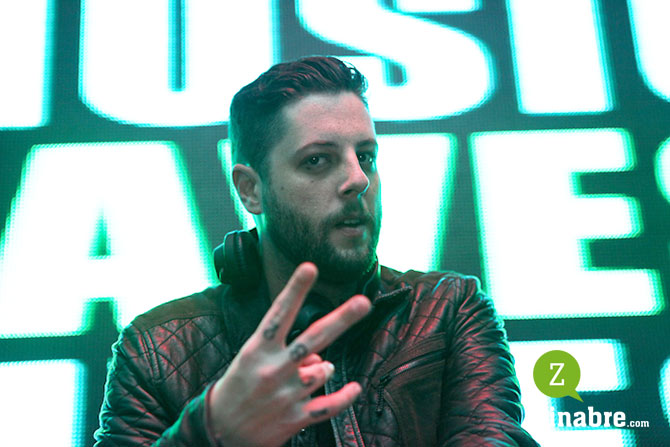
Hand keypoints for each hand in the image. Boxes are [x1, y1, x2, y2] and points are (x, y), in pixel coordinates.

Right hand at [209, 262, 371, 446]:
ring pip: (324, 370)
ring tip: (303, 376)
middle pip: (314, 338)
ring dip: (321, 369)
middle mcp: (273, 369)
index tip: (310, 267)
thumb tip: (320, 356)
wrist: (221, 430)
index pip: (279, 313)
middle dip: (341, 319)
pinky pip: (330, 404)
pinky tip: (354, 387)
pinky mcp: (295, 418)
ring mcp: (286, 394)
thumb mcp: (251, 358)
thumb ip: (286, 350)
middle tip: (362, 302)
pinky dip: (345, 396)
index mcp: (257, 349)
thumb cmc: (240, 385)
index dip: (296, 289)